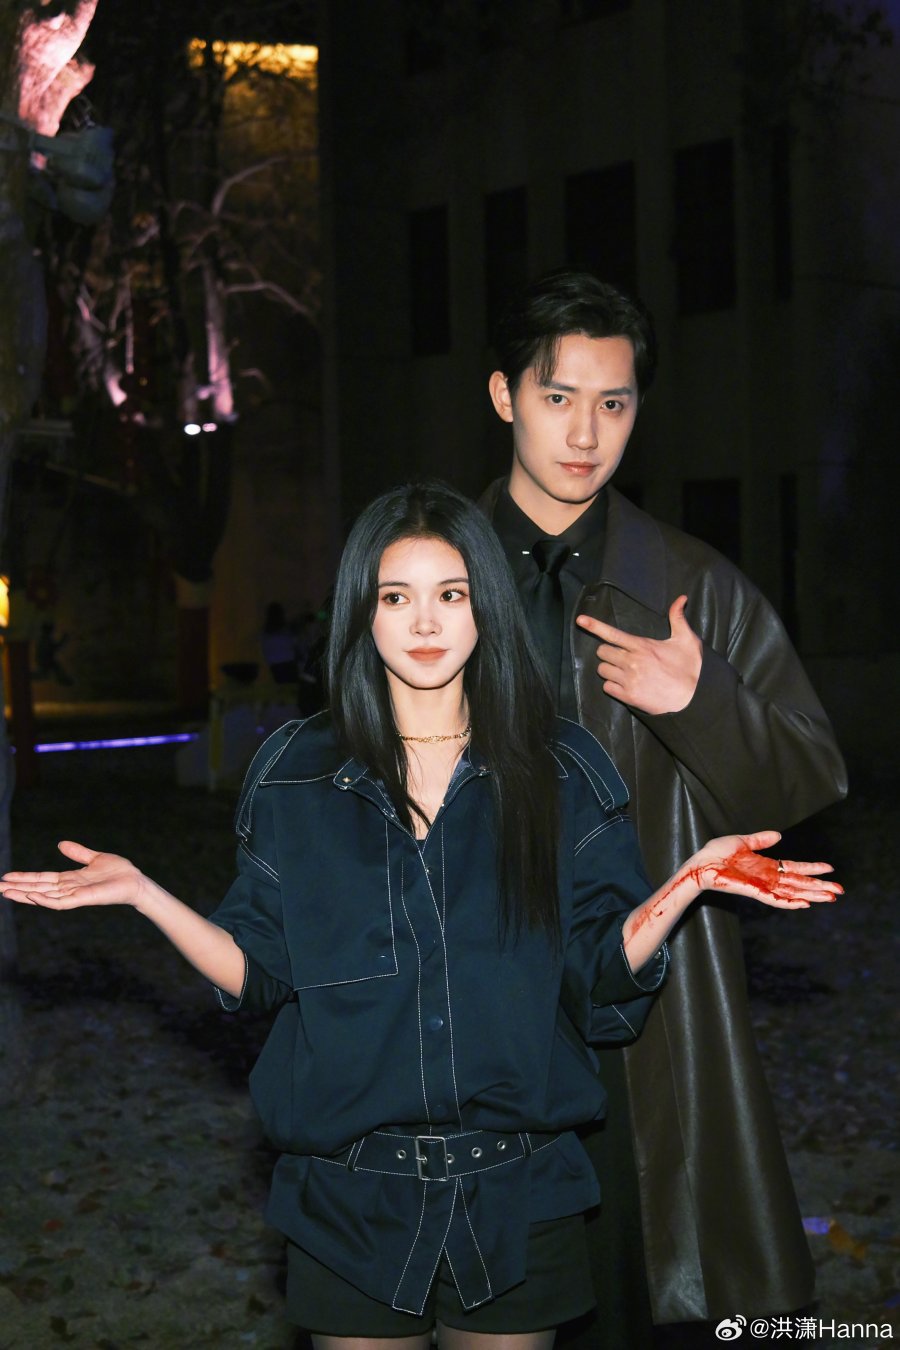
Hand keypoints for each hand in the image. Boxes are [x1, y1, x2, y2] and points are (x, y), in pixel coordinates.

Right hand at [0, 841, 147, 910]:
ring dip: (25, 894)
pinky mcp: (82, 899)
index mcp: (70, 879)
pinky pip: (60, 902)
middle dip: (18, 888)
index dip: (25, 878)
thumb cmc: (119, 872)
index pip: (42, 879)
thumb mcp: (95, 857)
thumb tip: (60, 844)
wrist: (135, 882)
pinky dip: (45, 899)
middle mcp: (68, 888)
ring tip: (6, 891)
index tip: (7, 876)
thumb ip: (78, 853)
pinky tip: (32, 895)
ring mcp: (74, 895)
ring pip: (44, 896)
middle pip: (38, 888)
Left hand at [575, 595, 701, 713]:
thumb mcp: (687, 640)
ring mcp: (629, 680)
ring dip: (609, 669)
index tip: (580, 620)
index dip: (594, 626)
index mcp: (642, 646)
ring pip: (602, 670)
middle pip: (602, 652)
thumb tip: (681, 598)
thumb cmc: (692, 668)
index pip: (612, 634)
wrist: (695, 699)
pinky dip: (612, 685)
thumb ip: (678, 618)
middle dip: (608, 652)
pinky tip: (624, 684)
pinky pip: (607, 687)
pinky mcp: (629, 697)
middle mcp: (632, 662)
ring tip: (623, 671)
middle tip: (621, 656)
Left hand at [686, 830, 842, 908]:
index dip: (812, 869)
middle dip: (819, 887)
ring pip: (791, 893)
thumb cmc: (715, 853)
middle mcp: (767, 878)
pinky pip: (774, 899)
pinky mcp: (753, 891)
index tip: (830, 869)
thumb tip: (779, 835)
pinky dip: (789, 902)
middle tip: (840, 891)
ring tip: (829, 898)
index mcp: (766, 866)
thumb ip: (760, 840)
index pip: (794, 868)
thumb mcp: (741, 841)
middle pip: (798, 884)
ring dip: (810, 896)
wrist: (699, 864)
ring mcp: (761, 886)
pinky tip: (804, 904)